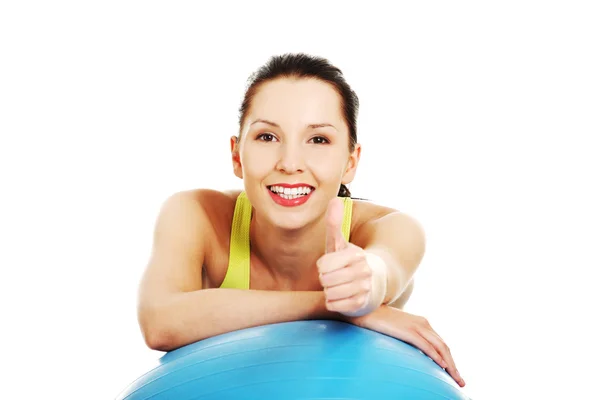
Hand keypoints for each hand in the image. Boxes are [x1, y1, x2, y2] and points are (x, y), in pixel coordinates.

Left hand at [316, 197, 386, 316]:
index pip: (323, 265)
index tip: (331, 265)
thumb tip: (335, 199)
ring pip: (329, 293)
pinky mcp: (361, 304)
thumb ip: (335, 223)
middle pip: (325, 280)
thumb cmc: (349, 262)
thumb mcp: (340, 243)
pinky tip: (342, 297)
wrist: (373, 283)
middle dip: (326, 279)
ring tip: (338, 286)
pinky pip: (334, 305)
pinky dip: (333, 302)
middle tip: (334, 277)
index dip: (323, 266)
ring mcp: (364, 289)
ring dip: (329, 291)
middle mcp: (364, 271)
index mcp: (356, 255)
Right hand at [348, 305, 465, 386]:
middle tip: (460, 382)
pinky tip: (442, 367)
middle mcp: (424, 324)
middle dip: (454, 366)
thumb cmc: (379, 321)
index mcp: (423, 323)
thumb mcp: (398, 329)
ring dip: (450, 365)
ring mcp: (417, 326)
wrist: (366, 309)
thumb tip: (412, 353)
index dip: (450, 360)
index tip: (453, 374)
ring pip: (440, 348)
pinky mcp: (408, 331)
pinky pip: (426, 346)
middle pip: (444, 347)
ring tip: (455, 379)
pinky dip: (436, 357)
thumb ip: (408, 337)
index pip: (440, 344)